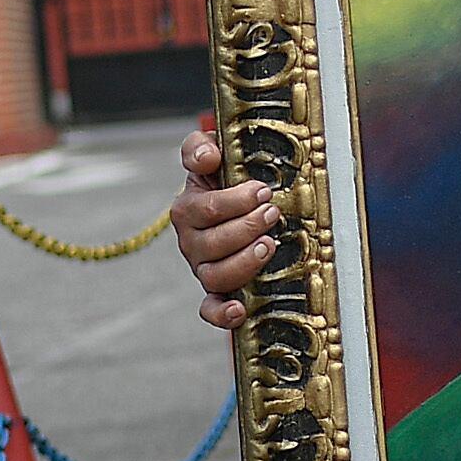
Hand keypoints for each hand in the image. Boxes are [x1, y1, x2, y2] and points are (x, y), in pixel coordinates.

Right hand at [171, 116, 281, 329]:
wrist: (233, 201)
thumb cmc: (223, 176)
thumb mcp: (210, 152)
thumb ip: (199, 147)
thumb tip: (208, 156)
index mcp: (187, 209)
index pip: (205, 209)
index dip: (235, 202)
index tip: (262, 191)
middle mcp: (190, 242)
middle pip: (212, 243)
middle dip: (247, 227)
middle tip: (272, 212)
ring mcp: (202, 268)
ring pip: (215, 275)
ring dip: (244, 262)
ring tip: (269, 244)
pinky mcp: (216, 291)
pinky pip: (210, 309)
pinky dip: (222, 313)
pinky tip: (240, 309)